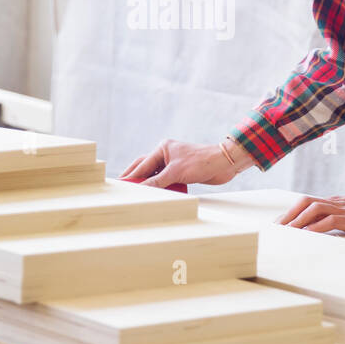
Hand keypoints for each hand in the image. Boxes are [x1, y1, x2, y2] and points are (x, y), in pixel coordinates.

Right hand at [118, 138, 251, 187]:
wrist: (224, 163)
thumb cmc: (202, 162)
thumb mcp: (176, 172)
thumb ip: (157, 181)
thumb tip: (142, 189)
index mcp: (163, 149)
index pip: (142, 165)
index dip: (131, 176)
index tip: (120, 185)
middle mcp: (167, 155)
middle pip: (146, 168)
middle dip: (136, 178)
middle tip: (123, 189)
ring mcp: (174, 164)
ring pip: (156, 175)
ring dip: (148, 184)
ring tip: (136, 194)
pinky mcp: (182, 173)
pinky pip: (166, 181)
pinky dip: (161, 188)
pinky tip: (155, 195)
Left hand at [276, 191, 344, 238]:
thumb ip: (339, 218)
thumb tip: (321, 228)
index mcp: (336, 202)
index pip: (308, 203)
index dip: (291, 212)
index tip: (279, 223)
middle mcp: (337, 203)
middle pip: (306, 202)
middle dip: (289, 214)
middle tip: (276, 228)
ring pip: (314, 208)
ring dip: (298, 220)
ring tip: (285, 231)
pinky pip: (331, 220)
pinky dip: (316, 226)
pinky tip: (307, 233)